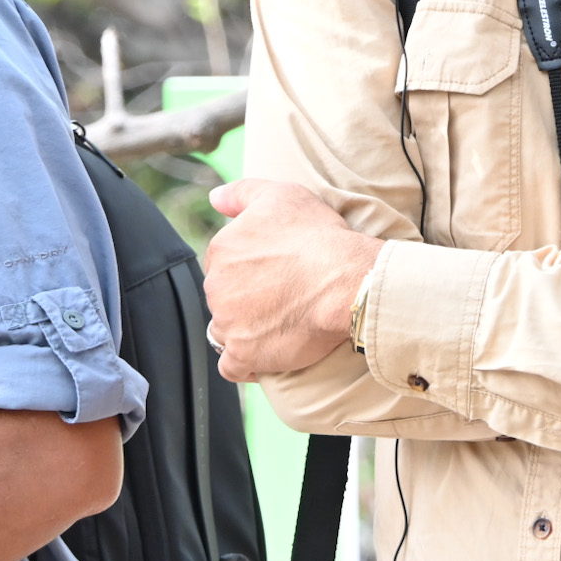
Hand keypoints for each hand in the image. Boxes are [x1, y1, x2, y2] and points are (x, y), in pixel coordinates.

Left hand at [202, 179, 379, 383]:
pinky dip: (246, 363)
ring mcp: (228, 323)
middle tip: (282, 298)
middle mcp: (216, 287)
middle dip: (245, 299)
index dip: (249, 269)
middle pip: (223, 298)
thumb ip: (240, 193)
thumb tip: (213, 197)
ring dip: (245, 330)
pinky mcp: (244, 354)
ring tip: (278, 326)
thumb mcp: (281, 195)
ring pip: (226, 330)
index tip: (275, 273)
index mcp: (221, 250)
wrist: (346, 282)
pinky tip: (266, 355)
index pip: (224, 264)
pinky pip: (233, 367)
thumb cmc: (319, 236)